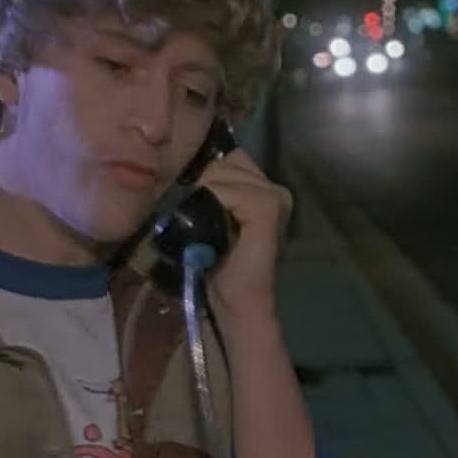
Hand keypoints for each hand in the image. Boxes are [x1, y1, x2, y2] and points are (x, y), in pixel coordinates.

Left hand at [188, 146, 290, 323]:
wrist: (232, 299)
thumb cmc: (214, 260)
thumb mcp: (206, 214)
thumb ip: (206, 188)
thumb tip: (182, 168)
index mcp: (260, 184)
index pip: (226, 158)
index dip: (205, 178)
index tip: (200, 210)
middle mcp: (273, 185)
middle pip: (224, 161)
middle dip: (205, 186)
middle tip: (204, 221)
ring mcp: (274, 195)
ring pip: (221, 172)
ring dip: (206, 197)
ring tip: (209, 227)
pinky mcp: (267, 206)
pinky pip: (225, 190)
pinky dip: (213, 206)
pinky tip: (216, 230)